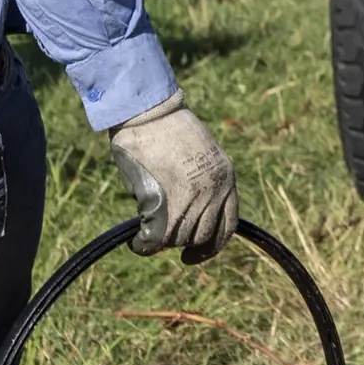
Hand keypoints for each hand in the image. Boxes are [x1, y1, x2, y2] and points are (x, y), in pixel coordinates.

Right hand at [109, 95, 238, 261]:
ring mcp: (190, 198)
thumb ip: (200, 182)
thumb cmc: (166, 128)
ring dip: (162, 240)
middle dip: (182, 241)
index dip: (211, 245)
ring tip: (147, 230)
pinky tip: (136, 242)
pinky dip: (144, 246)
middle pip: (201, 235)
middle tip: (163, 236)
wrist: (149, 111)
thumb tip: (185, 214)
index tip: (194, 253)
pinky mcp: (164, 203)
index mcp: (225, 178)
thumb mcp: (198, 154)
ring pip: (178, 238)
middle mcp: (214, 190)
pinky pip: (155, 240)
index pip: (227, 226)